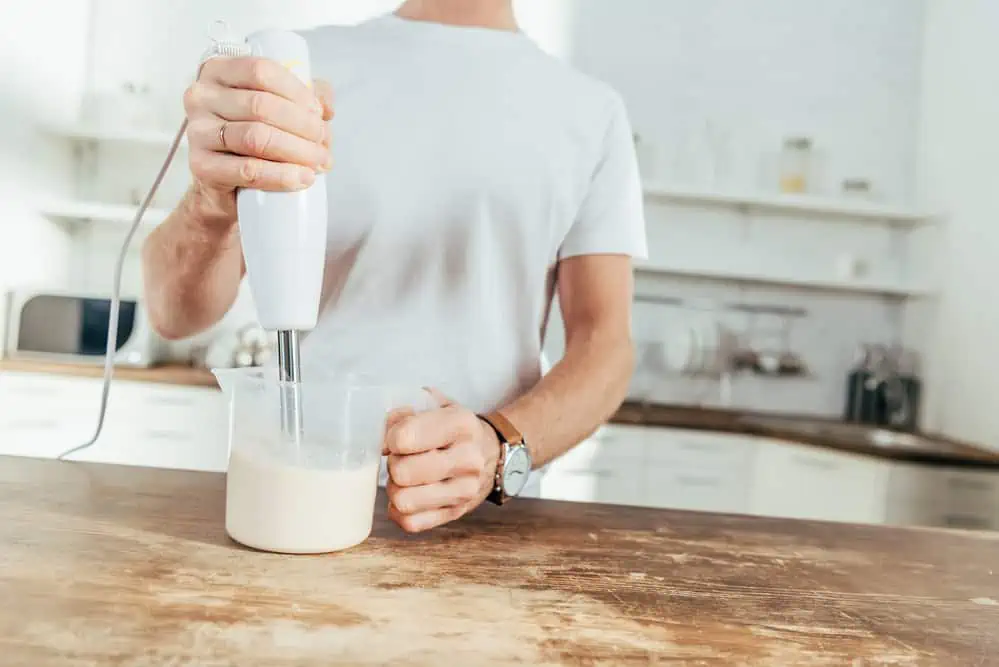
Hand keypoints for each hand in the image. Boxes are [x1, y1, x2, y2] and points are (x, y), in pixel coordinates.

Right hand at [183, 56, 333, 224]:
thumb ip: (306, 96)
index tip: (319, 113)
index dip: (297, 92)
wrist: (228, 180)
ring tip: (319, 163)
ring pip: (255, 137)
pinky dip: (280, 175)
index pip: (261, 70)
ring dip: (297, 151)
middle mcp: (201, 96)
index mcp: (219, 70)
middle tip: (323, 142)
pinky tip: (301, 178)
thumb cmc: (254, 135)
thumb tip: (326, 106)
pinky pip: (246, 169)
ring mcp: (197, 131)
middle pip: (260, 105)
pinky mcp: (201, 165)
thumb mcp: (280, 106)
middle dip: (302, 126)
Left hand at [383, 392, 500, 532]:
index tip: (396, 438)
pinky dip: (401, 510)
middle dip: (394, 464)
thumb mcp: (434, 405)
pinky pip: (410, 522)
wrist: (488, 452)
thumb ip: (403, 411)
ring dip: (396, 488)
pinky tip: (410, 494)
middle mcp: (468, 459)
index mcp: (461, 424)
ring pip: (403, 501)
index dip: (390, 438)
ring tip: (407, 477)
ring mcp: (465, 490)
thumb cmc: (451, 427)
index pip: (404, 438)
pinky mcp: (456, 513)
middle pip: (402, 472)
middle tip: (402, 458)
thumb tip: (382, 439)